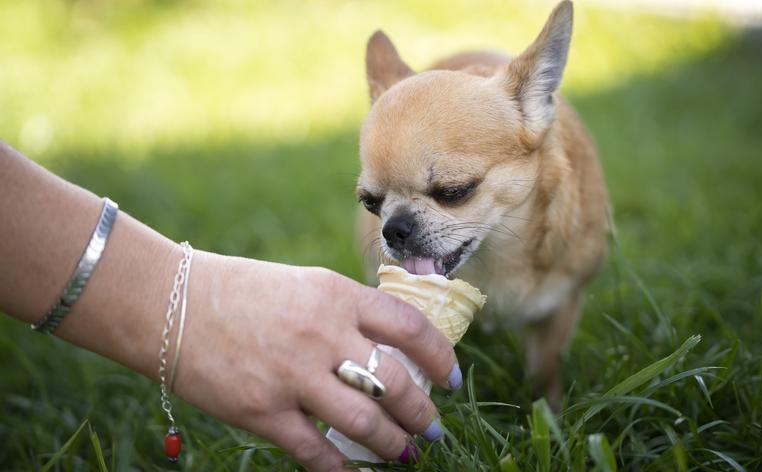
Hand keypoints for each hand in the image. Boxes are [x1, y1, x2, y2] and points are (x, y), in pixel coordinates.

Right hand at [172, 252, 458, 470]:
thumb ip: (348, 313)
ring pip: (366, 424)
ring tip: (405, 453)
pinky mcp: (263, 412)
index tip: (451, 379)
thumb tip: (392, 349)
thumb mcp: (305, 285)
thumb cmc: (242, 292)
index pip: (410, 328)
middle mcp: (322, 335)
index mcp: (336, 296)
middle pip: (396, 385)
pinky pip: (316, 452)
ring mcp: (293, 376)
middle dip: (422, 414)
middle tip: (432, 428)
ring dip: (394, 445)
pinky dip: (342, 471)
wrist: (171, 304)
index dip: (440, 358)